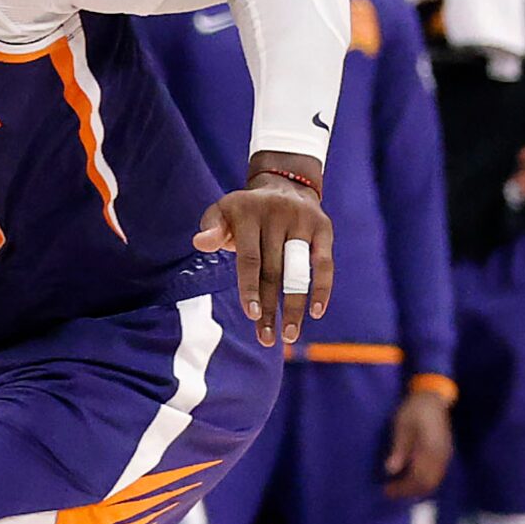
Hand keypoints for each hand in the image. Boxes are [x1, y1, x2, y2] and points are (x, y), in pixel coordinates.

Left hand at [194, 163, 333, 346]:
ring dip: (296, 306)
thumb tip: (200, 243)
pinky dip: (322, 289)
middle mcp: (278, 216)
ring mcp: (303, 222)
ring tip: (290, 336)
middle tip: (267, 339)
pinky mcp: (324, 228)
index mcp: (248, 213)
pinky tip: (315, 313)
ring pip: (299, 272)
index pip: (249, 258)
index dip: (250, 288)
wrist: (284, 184)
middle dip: (271, 308)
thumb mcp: (222, 211)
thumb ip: (210, 228)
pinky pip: (325, 263)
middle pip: (274, 271)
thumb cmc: (245, 211)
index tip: (251, 315)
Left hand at [382, 390, 453, 498]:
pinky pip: (436, 475)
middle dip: (409, 491)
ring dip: (416, 487)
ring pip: (434, 481)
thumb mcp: (402, 426)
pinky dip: (423, 481)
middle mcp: (442, 457)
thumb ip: (399, 448)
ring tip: (397, 488)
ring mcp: (445, 456)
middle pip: (427, 484)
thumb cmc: (414, 410)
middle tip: (390, 492)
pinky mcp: (444, 454)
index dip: (403, 488)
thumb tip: (390, 470)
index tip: (387, 491)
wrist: (433, 399)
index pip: (419, 478)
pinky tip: (409, 479)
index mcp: (431, 450)